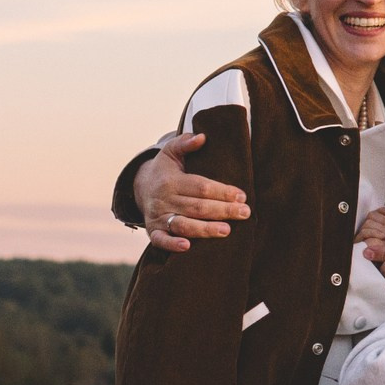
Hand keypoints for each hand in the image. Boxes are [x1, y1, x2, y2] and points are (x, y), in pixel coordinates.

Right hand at [137, 132, 250, 252]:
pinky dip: (172, 245)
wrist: (139, 187)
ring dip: (205, 229)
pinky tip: (187, 247)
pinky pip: (161, 240)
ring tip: (227, 230)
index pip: (200, 187)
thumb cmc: (165, 170)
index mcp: (172, 180)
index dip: (222, 192)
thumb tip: (202, 137)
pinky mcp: (153, 231)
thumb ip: (185, 143)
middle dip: (222, 210)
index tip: (241, 196)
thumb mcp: (172, 152)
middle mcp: (164, 199)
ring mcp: (158, 216)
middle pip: (196, 207)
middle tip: (244, 213)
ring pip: (183, 224)